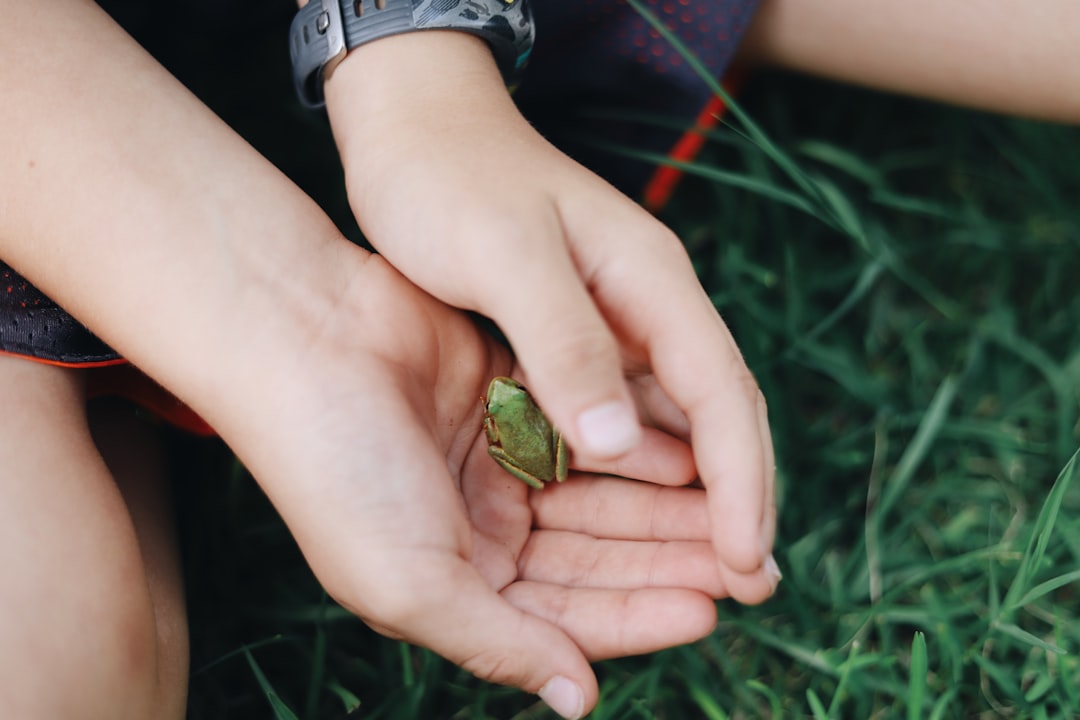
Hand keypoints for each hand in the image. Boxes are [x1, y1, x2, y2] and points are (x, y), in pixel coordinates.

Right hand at [237, 251, 770, 717]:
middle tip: (743, 568)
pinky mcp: (511, 404)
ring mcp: (497, 467)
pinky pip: (588, 438)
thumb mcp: (407, 583)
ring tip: (729, 517)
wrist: (300, 339)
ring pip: (601, 500)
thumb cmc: (337, 470)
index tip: (708, 611)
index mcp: (454, 585)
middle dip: (664, 564)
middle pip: (595, 560)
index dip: (636, 618)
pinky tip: (685, 458)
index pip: (564, 619)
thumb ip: (496, 645)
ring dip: (661, 510)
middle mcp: (480, 532)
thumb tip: (577, 701)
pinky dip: (632, 449)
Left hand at [323, 32, 776, 597]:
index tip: (748, 559)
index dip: (743, 480)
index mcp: (650, 281)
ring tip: (705, 574)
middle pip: (713, 416)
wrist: (410, 127)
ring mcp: (610, 324)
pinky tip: (632, 517)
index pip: (722, 393)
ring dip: (691, 498)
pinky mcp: (568, 340)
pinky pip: (618, 417)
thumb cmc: (448, 178)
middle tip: (749, 589)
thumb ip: (564, 342)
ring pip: (670, 424)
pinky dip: (633, 472)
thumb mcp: (503, 253)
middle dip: (736, 501)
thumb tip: (620, 445)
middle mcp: (644, 307)